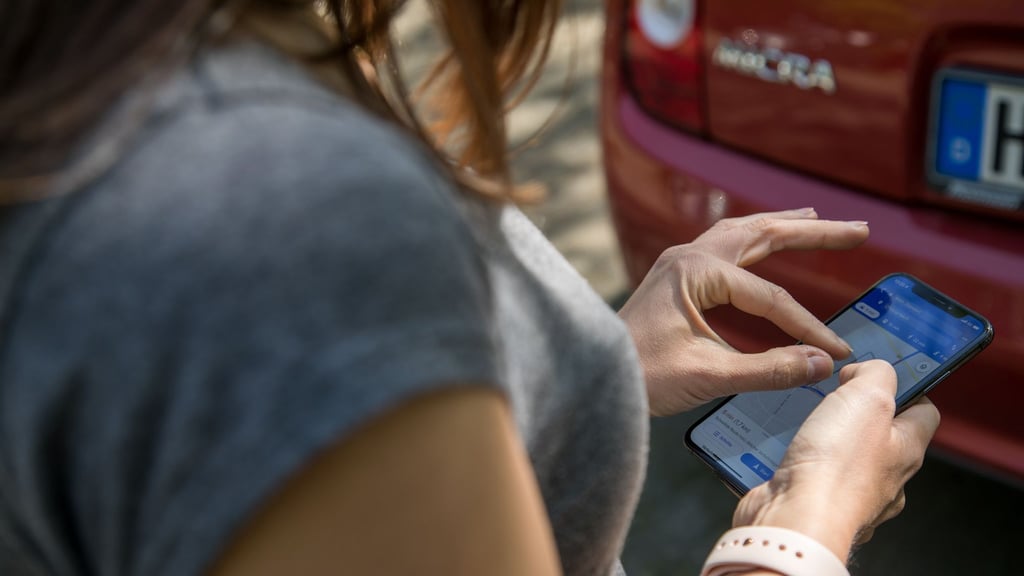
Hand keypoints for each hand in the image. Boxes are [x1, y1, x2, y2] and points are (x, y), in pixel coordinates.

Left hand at [617, 208, 868, 415]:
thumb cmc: (642, 376)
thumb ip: (769, 370)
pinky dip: (753, 238)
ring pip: (742, 232)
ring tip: (816, 218)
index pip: (770, 297)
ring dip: (781, 225)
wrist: (593, 376)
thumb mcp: (709, 376)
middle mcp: (689, 256)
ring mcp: (679, 262)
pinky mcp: (675, 275)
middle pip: (763, 234)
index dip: (807, 326)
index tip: (837, 352)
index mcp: (697, 272)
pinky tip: (764, 240)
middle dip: (813, 233)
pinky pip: (723, 245)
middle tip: (859, 230)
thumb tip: (822, 365)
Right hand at [733, 360, 940, 560]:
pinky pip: (810, 474)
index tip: (881, 374)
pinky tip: (783, 447)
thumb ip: (875, 373)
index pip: (924, 411)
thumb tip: (866, 371)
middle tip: (833, 394)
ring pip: (844, 456)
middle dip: (856, 412)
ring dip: (823, 437)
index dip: (907, 387)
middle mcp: (886, 478)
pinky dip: (798, 460)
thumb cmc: (835, 466)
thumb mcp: (867, 396)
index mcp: (907, 450)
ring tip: (802, 419)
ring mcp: (851, 496)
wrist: (795, 518)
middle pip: (881, 435)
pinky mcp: (815, 504)